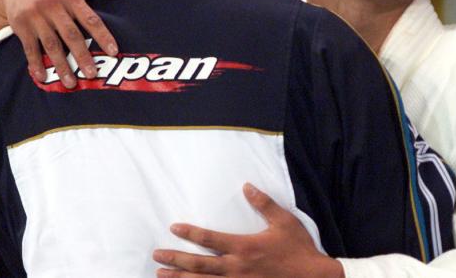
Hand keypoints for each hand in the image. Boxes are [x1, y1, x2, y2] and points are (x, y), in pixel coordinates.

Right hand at [0, 0, 127, 87]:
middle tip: (92, 74)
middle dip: (82, 56)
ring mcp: (36, 17)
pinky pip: (30, 48)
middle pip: (71, 35)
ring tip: (71, 84)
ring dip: (61, 65)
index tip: (114, 52)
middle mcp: (53, 6)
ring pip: (51, 44)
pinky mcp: (22, 27)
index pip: (90, 19)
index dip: (102, 36)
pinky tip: (43, 78)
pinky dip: (35, 63)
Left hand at [153, 183, 343, 277]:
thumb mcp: (284, 222)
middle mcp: (237, 268)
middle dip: (175, 260)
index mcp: (244, 247)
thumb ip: (263, 203)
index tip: (174, 228)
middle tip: (156, 256)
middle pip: (198, 265)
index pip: (209, 239)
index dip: (190, 233)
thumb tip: (246, 186)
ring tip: (161, 277)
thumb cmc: (299, 250)